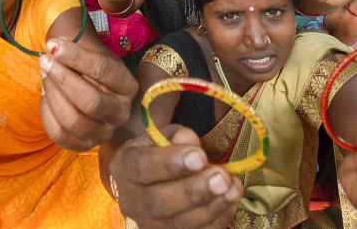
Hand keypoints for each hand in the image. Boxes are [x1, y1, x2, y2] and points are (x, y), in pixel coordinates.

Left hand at [39, 37, 136, 150]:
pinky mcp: (85, 145)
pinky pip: (60, 134)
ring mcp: (105, 132)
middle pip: (90, 101)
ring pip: (74, 121)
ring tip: (44, 76)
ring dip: (53, 96)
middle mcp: (121, 112)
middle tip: (44, 61)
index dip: (76, 57)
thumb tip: (53, 48)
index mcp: (128, 85)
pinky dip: (48, 113)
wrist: (88, 85)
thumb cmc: (87, 65)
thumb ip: (74, 46)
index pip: (103, 70)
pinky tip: (46, 95)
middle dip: (62, 79)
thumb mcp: (89, 51)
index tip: (53, 46)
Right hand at [111, 125, 242, 228]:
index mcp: (125, 168)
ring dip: (211, 206)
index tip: (199, 156)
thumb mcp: (161, 137)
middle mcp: (132, 201)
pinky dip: (218, 219)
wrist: (150, 180)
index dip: (170, 163)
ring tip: (232, 187)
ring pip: (180, 224)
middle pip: (160, 202)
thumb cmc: (158, 153)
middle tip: (220, 177)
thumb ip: (176, 136)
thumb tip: (191, 143)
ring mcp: (150, 225)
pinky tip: (231, 199)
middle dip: (194, 191)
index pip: (142, 167)